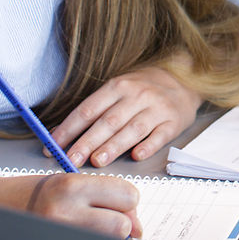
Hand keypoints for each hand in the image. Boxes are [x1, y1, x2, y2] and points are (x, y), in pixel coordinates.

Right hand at [0, 170, 142, 239]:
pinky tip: (82, 235)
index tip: (117, 202)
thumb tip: (136, 226)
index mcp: (72, 186)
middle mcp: (66, 211)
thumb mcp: (71, 181)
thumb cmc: (36, 191)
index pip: (128, 195)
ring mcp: (61, 233)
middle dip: (122, 220)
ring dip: (109, 234)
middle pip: (123, 223)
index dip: (127, 200)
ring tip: (91, 225)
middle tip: (105, 216)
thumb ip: (105, 195)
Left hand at [50, 62, 201, 167]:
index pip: (88, 109)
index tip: (53, 147)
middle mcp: (137, 95)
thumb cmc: (144, 88)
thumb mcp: (118, 89)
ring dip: (114, 146)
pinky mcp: (174, 122)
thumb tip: (60, 134)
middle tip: (71, 160)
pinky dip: (148, 146)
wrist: (185, 78)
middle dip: (87, 142)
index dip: (69, 129)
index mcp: (118, 86)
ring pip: (132, 129)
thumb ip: (93, 110)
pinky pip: (160, 135)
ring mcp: (157, 108)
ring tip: (97, 161)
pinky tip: (137, 156)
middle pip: (108, 121)